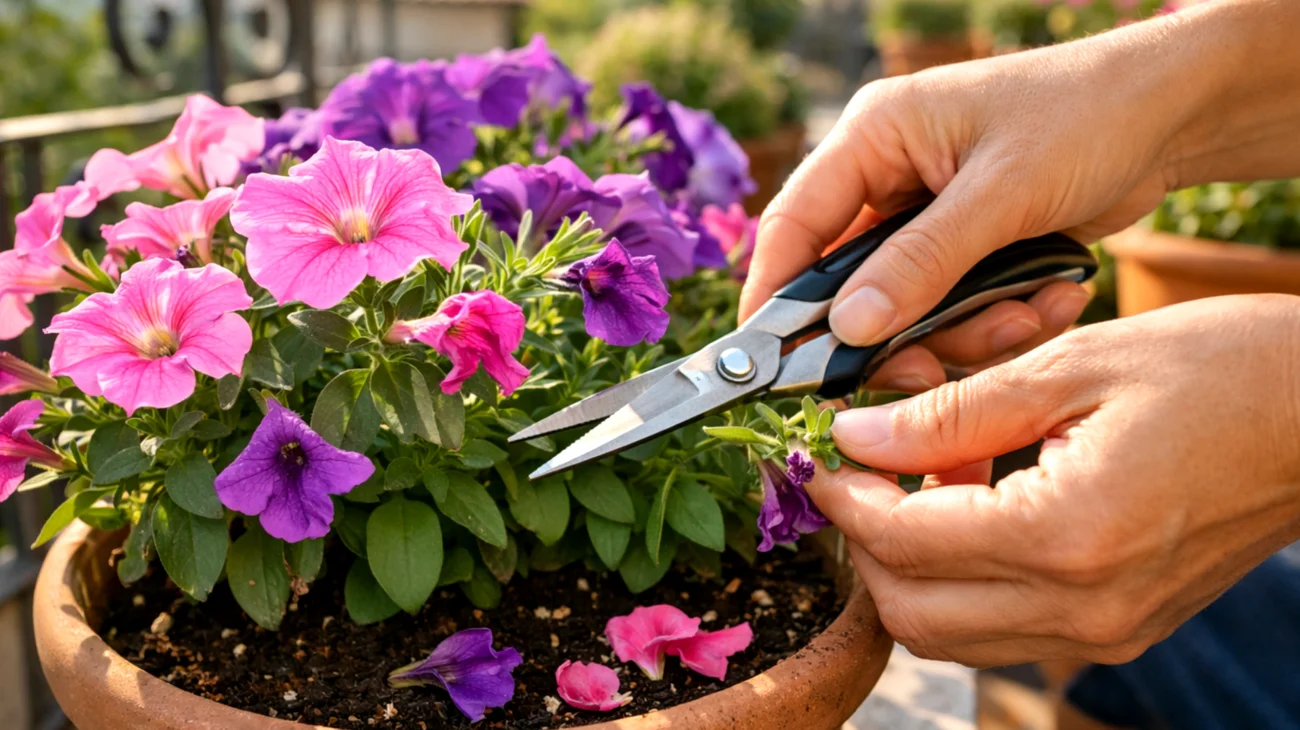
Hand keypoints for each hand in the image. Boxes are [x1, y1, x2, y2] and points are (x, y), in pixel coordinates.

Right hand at [740, 0, 1299, 348]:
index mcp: (875, 137)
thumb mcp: (1001, 191)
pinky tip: (1051, 298)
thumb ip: (920, 263)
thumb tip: (848, 330)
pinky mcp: (970, 249)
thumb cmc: (1087, 117)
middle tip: (929, 369)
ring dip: (964, 330)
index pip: (794, 224)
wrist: (1177, 114)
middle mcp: (890, 178)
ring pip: (908, 307)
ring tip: (1027, 315)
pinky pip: (957, 308)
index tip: (777, 362)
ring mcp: (930, 217)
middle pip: (850, 282)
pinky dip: (999, 319)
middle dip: (897, 331)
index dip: (777, 296)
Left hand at [806, 294, 1299, 666]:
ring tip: (920, 481)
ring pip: (951, 634)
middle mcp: (1084, 607)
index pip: (903, 544)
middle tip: (858, 473)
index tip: (823, 457)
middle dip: (864, 545)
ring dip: (910, 568)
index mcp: (1067, 534)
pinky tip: (974, 504)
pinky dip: (963, 580)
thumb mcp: (1071, 366)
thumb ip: (952, 412)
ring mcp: (1106, 632)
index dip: (845, 500)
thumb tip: (858, 436)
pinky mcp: (1120, 630)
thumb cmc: (1215, 370)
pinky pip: (1003, 627)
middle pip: (913, 615)